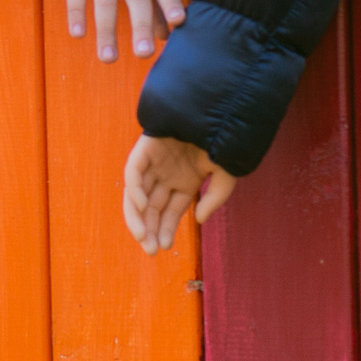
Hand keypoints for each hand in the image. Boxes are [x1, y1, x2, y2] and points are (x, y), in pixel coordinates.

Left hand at [122, 133, 236, 253]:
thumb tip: (198, 221)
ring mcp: (155, 161)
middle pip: (152, 207)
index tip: (165, 248)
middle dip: (150, 229)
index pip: (170, 211)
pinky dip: (135, 188)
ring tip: (143, 237)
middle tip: (150, 250)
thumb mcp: (226, 175)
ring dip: (138, 217)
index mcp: (183, 181)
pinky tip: (144, 205)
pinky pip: (134, 171)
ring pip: (138, 193)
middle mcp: (166, 173)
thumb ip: (214, 198)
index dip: (166, 230)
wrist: (223, 110)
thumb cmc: (226, 139)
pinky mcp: (146, 146)